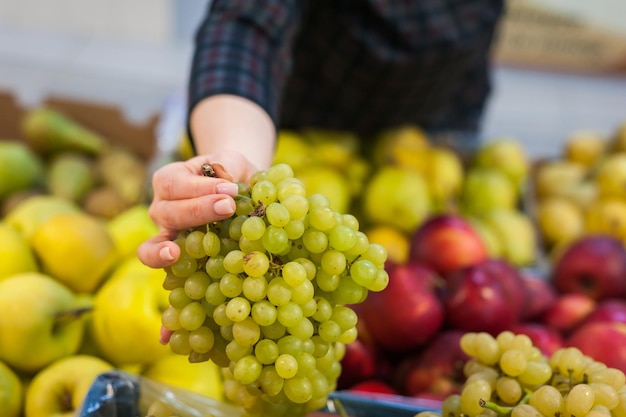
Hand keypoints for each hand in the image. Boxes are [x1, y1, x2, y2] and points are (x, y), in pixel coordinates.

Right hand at [137, 150, 256, 268]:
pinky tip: (173, 262)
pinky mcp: (174, 252)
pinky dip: (161, 261)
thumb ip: (228, 165)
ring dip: (172, 244)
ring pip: (158, 239)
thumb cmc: (228, 175)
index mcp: (169, 179)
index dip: (200, 188)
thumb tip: (226, 179)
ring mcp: (164, 232)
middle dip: (199, 211)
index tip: (229, 189)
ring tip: (175, 251)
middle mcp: (161, 206)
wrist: (234, 193)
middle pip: (169, 211)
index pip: (176, 183)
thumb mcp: (230, 162)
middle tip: (227, 207)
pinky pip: (159, 259)